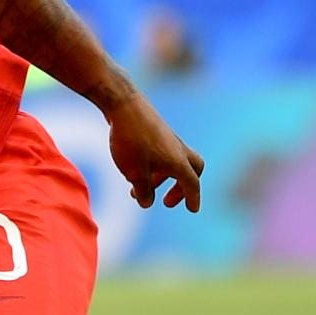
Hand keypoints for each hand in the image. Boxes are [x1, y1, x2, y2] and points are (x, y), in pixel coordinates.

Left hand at [105, 91, 203, 210]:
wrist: (123, 104)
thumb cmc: (130, 140)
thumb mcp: (133, 171)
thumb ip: (142, 190)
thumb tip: (147, 203)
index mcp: (178, 161)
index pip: (192, 184)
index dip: (192, 198)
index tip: (193, 210)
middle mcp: (179, 149)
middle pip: (192, 170)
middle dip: (182, 188)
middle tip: (167, 202)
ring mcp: (169, 139)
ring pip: (174, 162)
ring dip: (161, 179)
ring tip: (137, 190)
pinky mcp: (157, 131)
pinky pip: (164, 153)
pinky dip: (155, 166)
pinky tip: (133, 169)